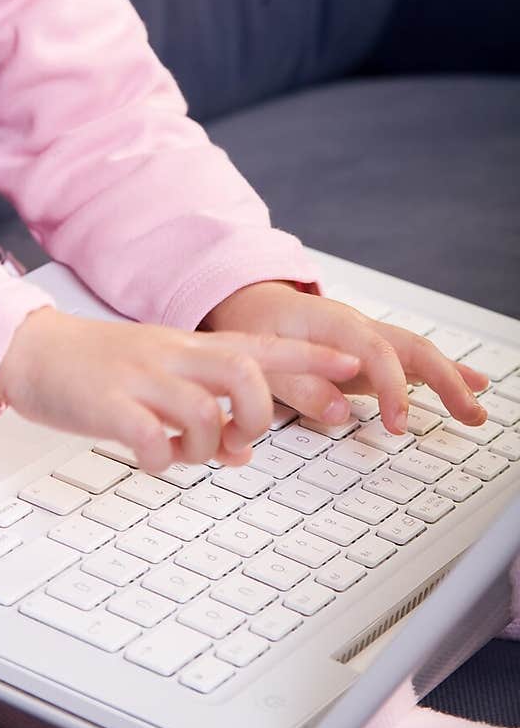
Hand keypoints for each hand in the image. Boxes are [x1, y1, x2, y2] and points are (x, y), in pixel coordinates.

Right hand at [0, 306, 361, 473]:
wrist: (33, 350)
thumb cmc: (100, 368)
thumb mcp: (159, 379)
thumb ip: (206, 408)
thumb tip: (243, 452)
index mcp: (189, 348)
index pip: (262, 347)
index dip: (311, 358)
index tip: (354, 366)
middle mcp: (172, 357)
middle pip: (245, 375)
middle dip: (259, 416)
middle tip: (240, 439)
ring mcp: (141, 379)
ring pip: (205, 413)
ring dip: (207, 447)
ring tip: (184, 453)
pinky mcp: (108, 406)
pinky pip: (151, 439)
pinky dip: (161, 461)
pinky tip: (151, 459)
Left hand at [201, 281, 489, 435]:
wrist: (250, 303)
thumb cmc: (254, 326)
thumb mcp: (260, 359)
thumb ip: (298, 386)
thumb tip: (339, 413)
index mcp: (332, 324)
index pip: (375, 352)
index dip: (393, 388)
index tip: (401, 424)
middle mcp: (357, 327)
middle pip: (411, 347)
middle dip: (445, 380)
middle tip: (469, 414)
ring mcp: (367, 339)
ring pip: (418, 353)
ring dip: (451, 380)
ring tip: (477, 412)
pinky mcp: (369, 354)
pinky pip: (411, 362)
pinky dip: (441, 376)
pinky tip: (469, 388)